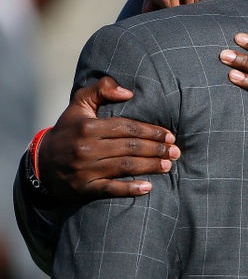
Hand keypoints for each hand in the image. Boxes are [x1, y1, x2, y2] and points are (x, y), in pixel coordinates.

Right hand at [37, 77, 179, 200]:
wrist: (42, 163)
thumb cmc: (68, 129)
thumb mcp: (79, 103)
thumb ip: (102, 89)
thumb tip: (129, 92)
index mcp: (89, 126)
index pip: (126, 128)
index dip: (150, 131)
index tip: (169, 135)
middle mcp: (87, 148)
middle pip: (130, 148)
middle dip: (156, 149)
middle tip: (175, 151)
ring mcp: (85, 170)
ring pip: (125, 167)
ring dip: (150, 166)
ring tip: (168, 165)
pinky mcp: (84, 189)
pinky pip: (111, 189)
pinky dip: (130, 189)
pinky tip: (148, 188)